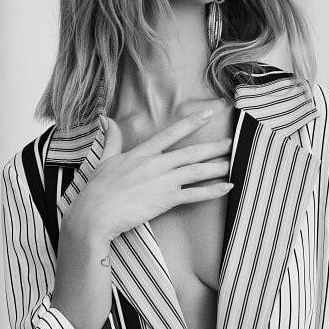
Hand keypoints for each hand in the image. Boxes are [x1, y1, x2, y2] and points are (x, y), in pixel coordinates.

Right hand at [68, 106, 232, 242]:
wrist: (95, 215)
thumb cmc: (96, 190)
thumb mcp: (103, 160)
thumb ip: (111, 139)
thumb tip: (107, 120)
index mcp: (141, 153)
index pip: (172, 133)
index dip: (193, 122)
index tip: (209, 113)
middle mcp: (155, 163)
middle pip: (191, 152)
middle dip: (214, 147)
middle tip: (232, 142)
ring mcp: (162, 181)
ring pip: (197, 171)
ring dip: (218, 167)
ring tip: (234, 163)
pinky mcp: (165, 199)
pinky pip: (195, 194)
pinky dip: (213, 190)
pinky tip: (227, 187)